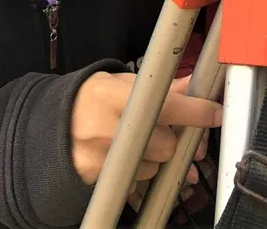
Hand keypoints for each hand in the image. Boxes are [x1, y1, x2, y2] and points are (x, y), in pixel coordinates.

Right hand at [71, 72, 221, 187]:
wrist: (52, 127)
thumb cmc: (91, 100)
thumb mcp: (120, 83)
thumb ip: (159, 86)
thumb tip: (194, 84)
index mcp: (113, 94)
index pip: (166, 105)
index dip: (195, 111)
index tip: (214, 113)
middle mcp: (107, 128)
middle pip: (165, 145)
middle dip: (170, 139)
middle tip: (165, 130)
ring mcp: (101, 159)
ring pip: (153, 168)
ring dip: (155, 159)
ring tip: (139, 143)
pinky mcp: (98, 181)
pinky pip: (136, 183)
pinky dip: (140, 173)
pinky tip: (129, 159)